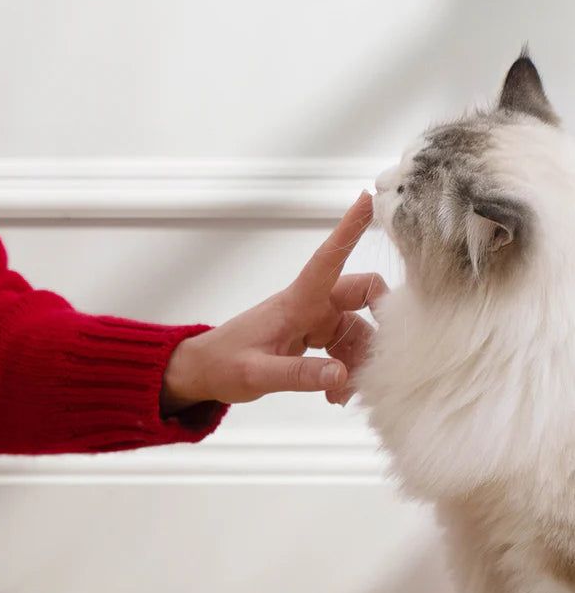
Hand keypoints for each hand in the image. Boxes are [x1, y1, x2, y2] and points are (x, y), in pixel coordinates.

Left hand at [160, 192, 386, 411]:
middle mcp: (309, 307)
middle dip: (381, 315)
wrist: (204, 371)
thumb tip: (342, 374)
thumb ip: (298, 376)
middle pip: (359, 294)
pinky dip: (345, 371)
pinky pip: (344, 349)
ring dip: (359, 360)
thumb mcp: (257, 374)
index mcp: (294, 303)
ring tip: (342, 394)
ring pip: (357, 329)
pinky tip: (335, 394)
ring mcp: (313, 323)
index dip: (348, 230)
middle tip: (388, 349)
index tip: (368, 198)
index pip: (327, 260)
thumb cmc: (223, 364)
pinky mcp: (313, 339)